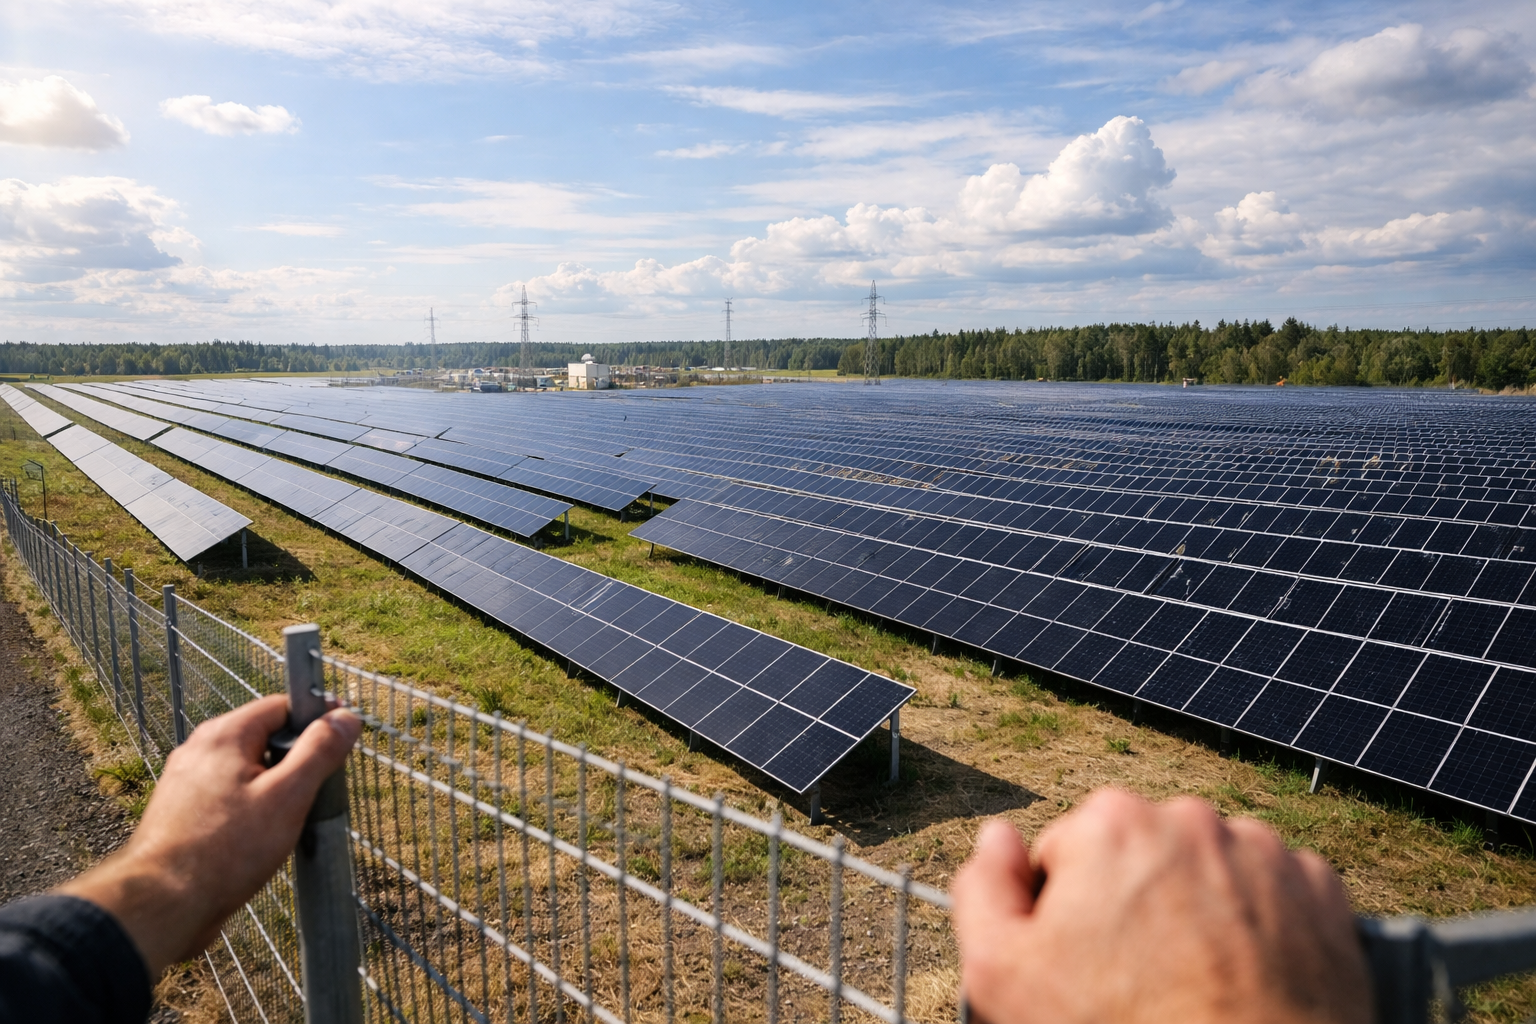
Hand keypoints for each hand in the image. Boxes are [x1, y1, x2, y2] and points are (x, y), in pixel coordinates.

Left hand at [59, 694, 360, 975]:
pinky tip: (259, 838)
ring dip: (272, 787)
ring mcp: (185, 781)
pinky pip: (226, 795)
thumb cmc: (226, 850)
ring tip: (289, 821)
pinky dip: (249, 807)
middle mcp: (199, 749)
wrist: (163, 906)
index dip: (316, 719)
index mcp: (224, 735)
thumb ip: (319, 751)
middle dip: (295, 758)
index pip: (282, 706)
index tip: (341, 740)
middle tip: (318, 790)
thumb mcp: (288, 796)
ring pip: (245, 769)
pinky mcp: (180, 812)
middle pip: (263, 737)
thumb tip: (346, 718)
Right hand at [951, 790, 1370, 1023]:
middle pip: (1139, 854)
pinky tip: (1244, 979)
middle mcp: (1191, 818)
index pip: (1066, 853)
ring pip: (1208, 870)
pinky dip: (1261, 926)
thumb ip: (983, 890)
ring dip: (1198, 910)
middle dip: (1133, 902)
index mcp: (1111, 822)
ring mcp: (1265, 852)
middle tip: (1138, 981)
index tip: (1084, 963)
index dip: (1065, 914)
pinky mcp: (1323, 892)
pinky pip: (1274, 894)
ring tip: (1196, 985)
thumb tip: (997, 835)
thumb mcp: (1003, 974)